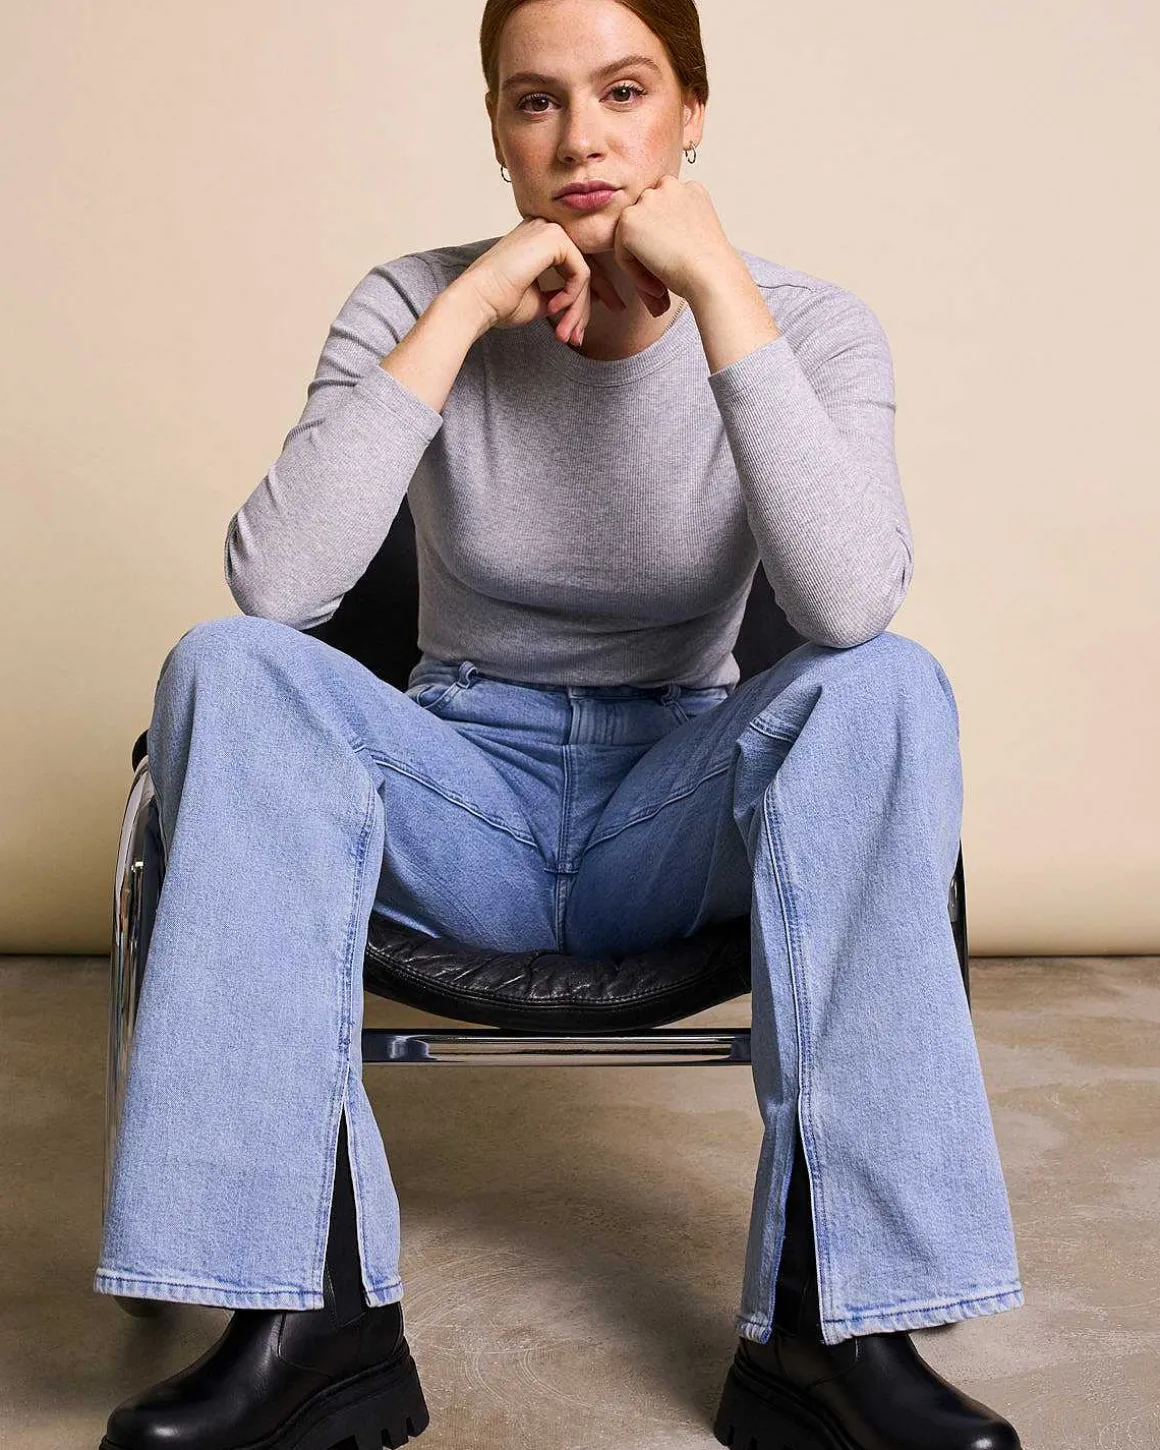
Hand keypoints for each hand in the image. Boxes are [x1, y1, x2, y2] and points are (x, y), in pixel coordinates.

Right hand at [453, 217, 624, 344]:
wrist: (477, 300)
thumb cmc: (499, 303)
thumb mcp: (539, 300)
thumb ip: (562, 294)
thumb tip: (587, 301)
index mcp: (538, 239)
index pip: (575, 263)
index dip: (594, 290)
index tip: (608, 311)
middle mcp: (545, 228)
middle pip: (583, 268)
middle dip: (588, 306)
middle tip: (580, 336)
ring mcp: (549, 229)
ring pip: (584, 274)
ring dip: (577, 309)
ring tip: (563, 332)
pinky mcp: (553, 238)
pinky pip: (581, 273)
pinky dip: (572, 296)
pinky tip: (553, 308)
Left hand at [608, 174, 734, 315]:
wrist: (711, 273)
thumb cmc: (710, 264)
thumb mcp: (697, 235)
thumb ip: (676, 228)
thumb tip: (657, 243)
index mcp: (688, 189)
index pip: (664, 215)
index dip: (665, 245)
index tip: (673, 268)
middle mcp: (668, 186)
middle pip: (647, 224)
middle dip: (651, 253)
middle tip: (662, 286)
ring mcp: (647, 200)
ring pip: (633, 239)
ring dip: (642, 266)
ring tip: (660, 291)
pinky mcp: (629, 220)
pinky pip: (622, 254)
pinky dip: (636, 276)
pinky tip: (657, 289)